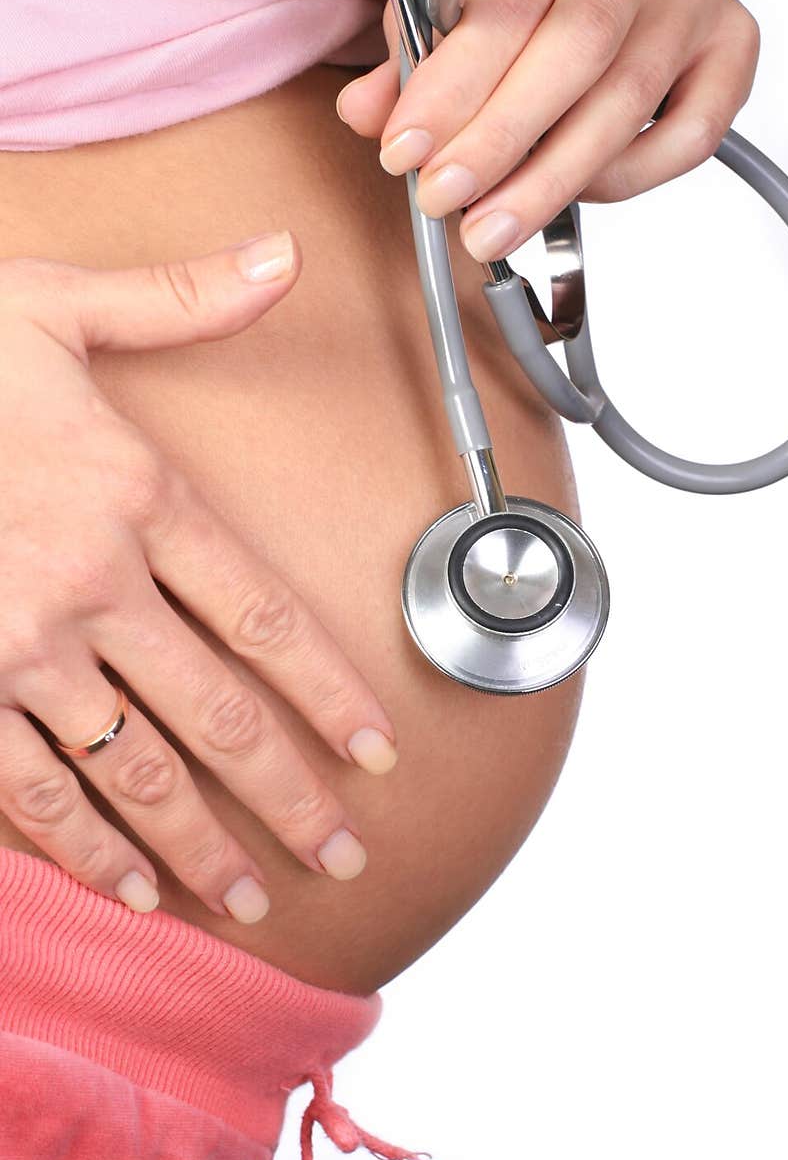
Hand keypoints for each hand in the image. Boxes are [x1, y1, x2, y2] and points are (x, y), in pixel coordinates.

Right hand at [0, 234, 396, 921]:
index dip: (332, 694)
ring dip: (204, 845)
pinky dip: (86, 847)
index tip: (380, 752)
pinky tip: (132, 889)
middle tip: (345, 855)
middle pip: (218, 717)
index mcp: (135, 496)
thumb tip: (286, 259)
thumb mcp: (58, 307)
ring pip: (135, 772)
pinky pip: (31, 788)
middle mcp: (89, 584)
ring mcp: (17, 647)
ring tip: (259, 900)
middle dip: (290, 798)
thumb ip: (182, 299)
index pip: (265, 618)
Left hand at [338, 0, 759, 259]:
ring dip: (550, 179)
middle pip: (576, 49)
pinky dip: (626, 178)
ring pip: (627, 100)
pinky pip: (689, 135)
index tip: (406, 150)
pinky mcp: (734, 45)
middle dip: (500, 140)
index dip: (454, 84)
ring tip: (491, 227)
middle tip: (446, 202)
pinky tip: (574, 191)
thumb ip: (412, 49)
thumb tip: (367, 114)